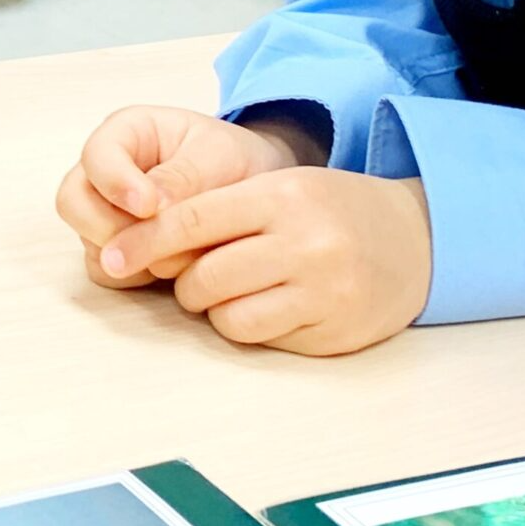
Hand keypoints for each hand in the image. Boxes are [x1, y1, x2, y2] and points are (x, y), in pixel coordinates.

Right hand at [55, 106, 310, 290]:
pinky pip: (106, 271)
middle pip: (73, 203)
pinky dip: (136, 275)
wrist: (251, 189)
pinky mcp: (115, 249)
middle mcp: (105, 174)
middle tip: (162, 238)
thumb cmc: (231, 160)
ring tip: (182, 251)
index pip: (96, 156)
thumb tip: (149, 211)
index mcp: (125, 134)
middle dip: (114, 228)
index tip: (149, 206)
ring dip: (131, 255)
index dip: (115, 183)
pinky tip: (173, 266)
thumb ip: (183, 177)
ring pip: (89, 242)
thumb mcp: (218, 155)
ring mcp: (105, 214)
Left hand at [97, 168, 432, 355]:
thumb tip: (141, 244)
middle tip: (198, 275)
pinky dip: (248, 326)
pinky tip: (268, 307)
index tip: (109, 256)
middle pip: (204, 276)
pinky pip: (260, 338)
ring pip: (226, 316)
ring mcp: (322, 290)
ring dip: (215, 309)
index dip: (143, 241)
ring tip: (237, 290)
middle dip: (185, 282)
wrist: (415, 240)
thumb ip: (220, 210)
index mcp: (283, 195)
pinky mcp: (332, 331)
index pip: (192, 219)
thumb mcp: (282, 188)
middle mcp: (304, 242)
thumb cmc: (330, 210)